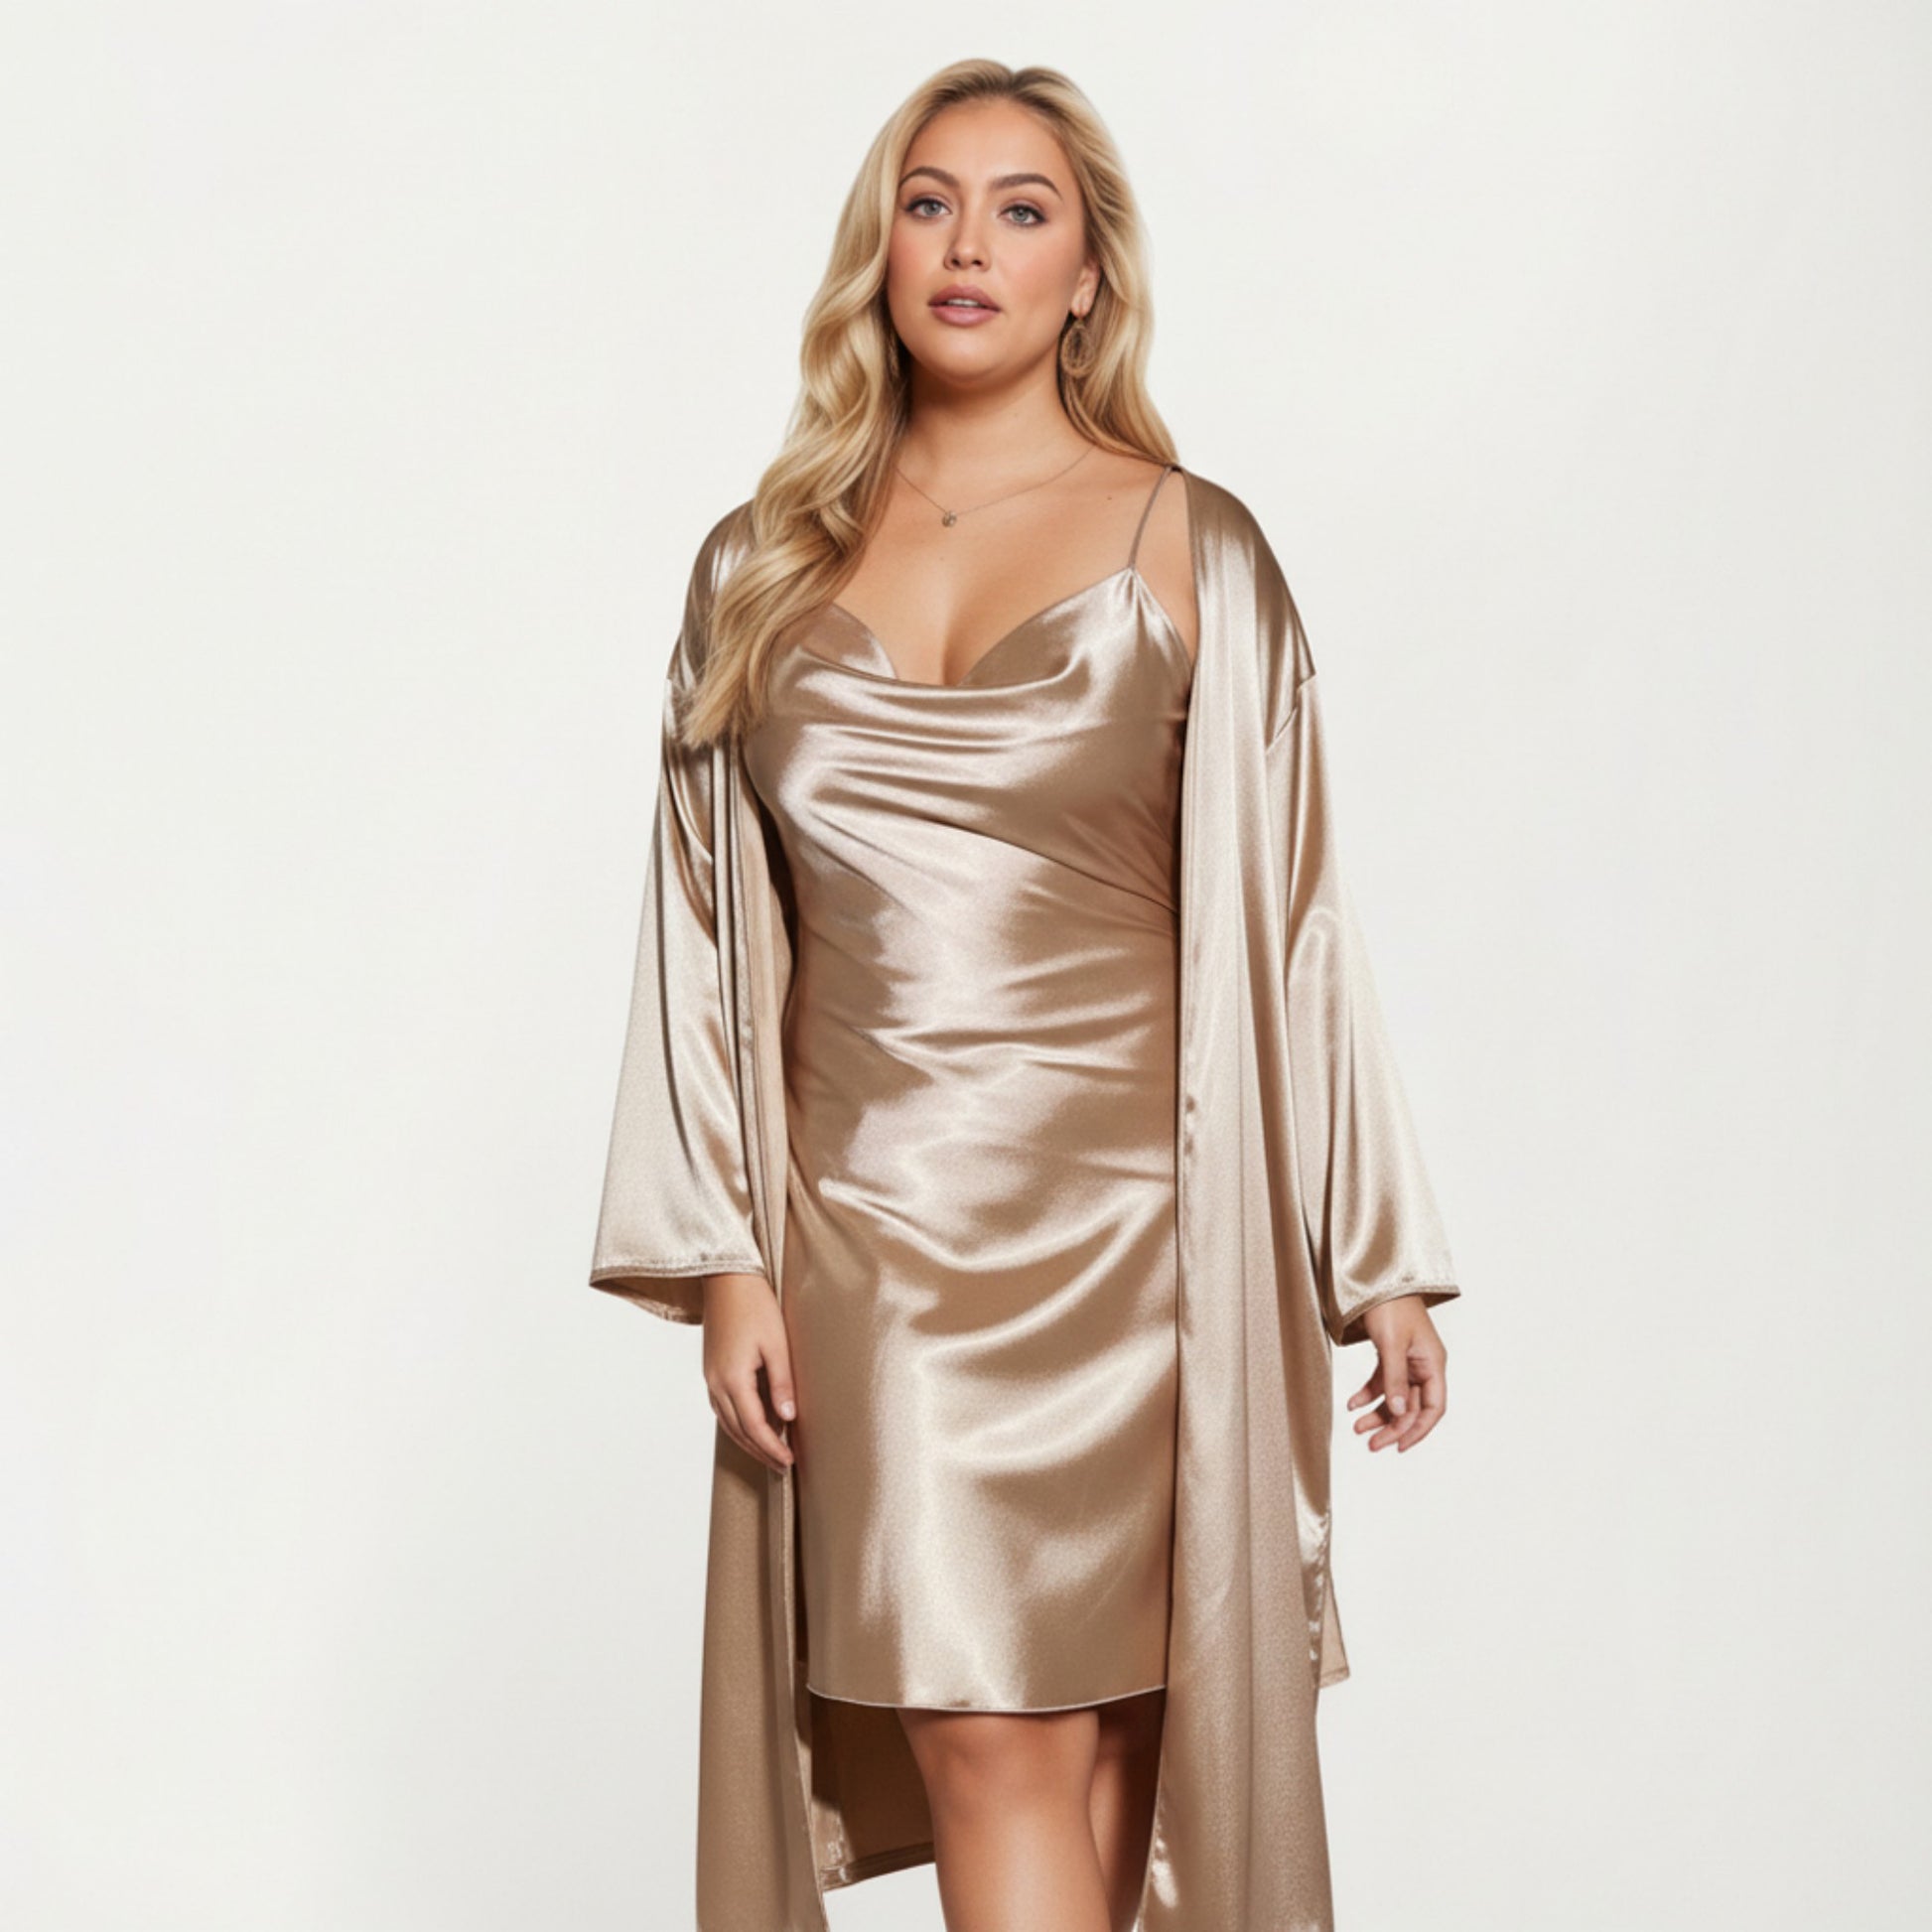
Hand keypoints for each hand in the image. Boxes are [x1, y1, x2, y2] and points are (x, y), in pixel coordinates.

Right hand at [700, 1272, 797, 1474]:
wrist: (727, 1278)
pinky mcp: (711, 1370)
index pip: (754, 1426)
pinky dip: (738, 1424)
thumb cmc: (755, 1305)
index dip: (772, 1447)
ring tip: (770, 1454)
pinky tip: (751, 1426)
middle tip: (784, 1466)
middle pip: (738, 1430)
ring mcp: (710, 1377)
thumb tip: (788, 1417)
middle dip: (761, 1451)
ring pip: (727, 1422)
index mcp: (732, 1378)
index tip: (789, 1462)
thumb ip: (782, 1382)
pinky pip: (722, 1408)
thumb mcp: (776, 1343)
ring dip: (748, 1441)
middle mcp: (715, 1383)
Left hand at [1345, 1296, 1447, 1452]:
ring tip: (1358, 1428)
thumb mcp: (1391, 1344)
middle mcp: (1424, 1364)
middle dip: (1393, 1426)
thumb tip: (1399, 1411)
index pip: (1433, 1407)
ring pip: (1396, 1397)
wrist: (1375, 1279)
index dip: (1418, 1430)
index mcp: (1433, 1363)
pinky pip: (1383, 1382)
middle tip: (1371, 1444)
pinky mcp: (1391, 1354)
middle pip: (1413, 1406)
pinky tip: (1352, 1404)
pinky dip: (1369, 1394)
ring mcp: (1407, 1360)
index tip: (1399, 1446)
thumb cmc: (1390, 1306)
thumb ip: (1395, 1379)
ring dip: (1379, 1414)